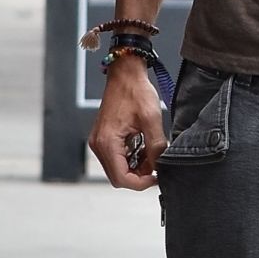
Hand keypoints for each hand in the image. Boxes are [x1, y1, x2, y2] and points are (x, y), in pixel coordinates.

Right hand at [88, 60, 165, 188]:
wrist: (125, 74)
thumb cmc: (135, 91)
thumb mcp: (151, 119)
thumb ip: (156, 146)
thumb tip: (160, 165)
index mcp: (107, 142)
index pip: (122, 178)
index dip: (141, 183)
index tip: (157, 176)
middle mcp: (98, 145)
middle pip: (118, 177)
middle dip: (139, 175)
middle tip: (156, 164)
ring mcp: (99, 142)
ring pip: (118, 169)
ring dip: (136, 167)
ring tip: (151, 153)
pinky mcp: (103, 138)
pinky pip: (117, 158)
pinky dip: (131, 158)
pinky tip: (143, 147)